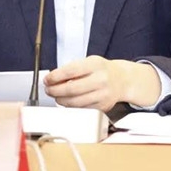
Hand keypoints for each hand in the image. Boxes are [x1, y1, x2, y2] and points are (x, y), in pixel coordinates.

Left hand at [44, 56, 160, 111]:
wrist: (122, 80)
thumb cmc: (102, 70)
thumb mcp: (89, 62)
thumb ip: (72, 69)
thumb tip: (53, 79)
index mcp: (95, 65)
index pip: (71, 71)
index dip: (56, 76)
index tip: (47, 79)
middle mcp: (101, 80)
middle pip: (71, 89)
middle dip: (55, 91)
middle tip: (48, 89)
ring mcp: (102, 95)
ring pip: (75, 102)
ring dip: (61, 100)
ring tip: (56, 96)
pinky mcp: (102, 107)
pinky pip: (81, 109)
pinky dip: (71, 106)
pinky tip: (67, 101)